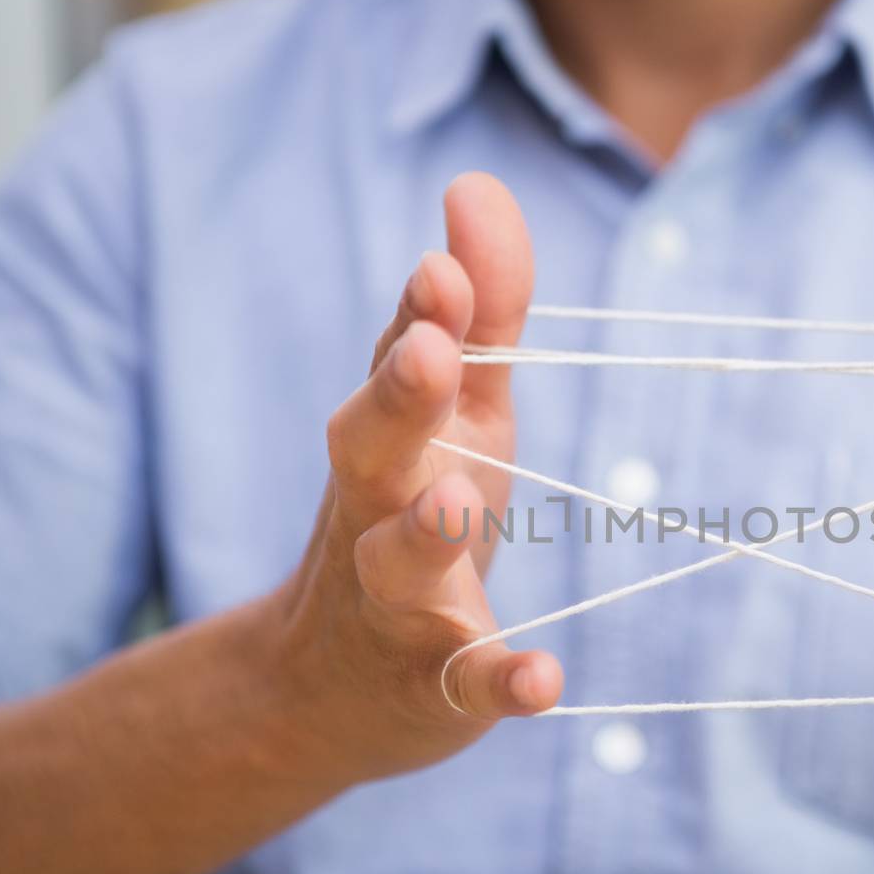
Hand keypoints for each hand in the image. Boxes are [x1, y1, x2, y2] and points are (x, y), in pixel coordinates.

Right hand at [262, 173, 562, 783]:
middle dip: (396, 399)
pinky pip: (461, 686)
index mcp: (390, 441)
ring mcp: (396, 603)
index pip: (395, 367)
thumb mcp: (460, 417)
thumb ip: (482, 317)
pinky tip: (544, 681)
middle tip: (424, 351)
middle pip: (372, 450)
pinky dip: (499, 684)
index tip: (442, 271)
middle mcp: (377, 512)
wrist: (329, 687)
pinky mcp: (431, 686)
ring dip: (423, 534)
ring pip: (398, 567)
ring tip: (455, 496)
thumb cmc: (413, 516)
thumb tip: (477, 187)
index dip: (420, 319)